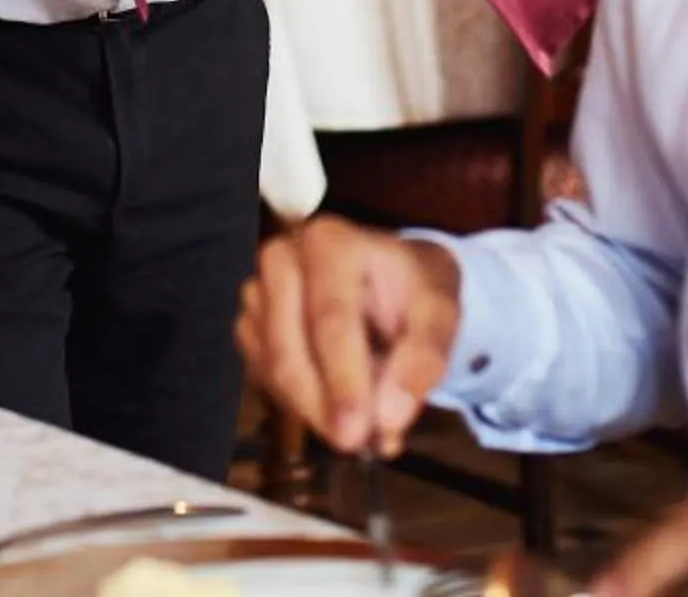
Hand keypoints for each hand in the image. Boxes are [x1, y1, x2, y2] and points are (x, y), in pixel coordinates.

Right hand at [236, 215, 459, 457]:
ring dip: (312, 409)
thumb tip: (388, 420)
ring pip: (272, 368)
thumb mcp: (438, 314)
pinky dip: (298, 401)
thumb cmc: (412, 291)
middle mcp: (282, 257)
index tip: (358, 433)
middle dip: (322, 406)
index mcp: (331, 242)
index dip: (343, 381)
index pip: (330, 320)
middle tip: (355, 445)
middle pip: (289, 349)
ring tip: (358, 426)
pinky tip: (331, 402)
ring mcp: (257, 289)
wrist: (389, 277)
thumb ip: (423, 361)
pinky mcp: (249, 321)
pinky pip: (263, 375)